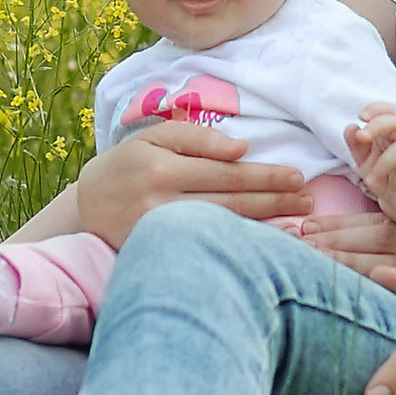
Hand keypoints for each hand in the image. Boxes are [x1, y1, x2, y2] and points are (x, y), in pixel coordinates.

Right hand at [72, 123, 309, 247]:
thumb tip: (242, 150)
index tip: (297, 177)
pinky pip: (207, 251)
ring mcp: (159, 236)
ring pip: (223, 230)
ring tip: (300, 221)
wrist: (86, 206)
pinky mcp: (157, 257)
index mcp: (161, 168)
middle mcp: (160, 204)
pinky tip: (267, 248)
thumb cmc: (128, 164)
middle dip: (275, 201)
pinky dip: (241, 248)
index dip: (265, 177)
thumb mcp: (154, 137)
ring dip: (266, 226)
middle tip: (309, 199)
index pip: (226, 174)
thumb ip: (197, 139)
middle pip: (231, 204)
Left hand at [345, 108, 395, 226]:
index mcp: (388, 134)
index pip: (387, 111)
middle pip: (395, 122)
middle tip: (362, 137)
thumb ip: (356, 146)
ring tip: (370, 181)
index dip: (376, 109)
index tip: (361, 117)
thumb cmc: (384, 177)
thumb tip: (351, 127)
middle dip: (377, 125)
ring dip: (382, 165)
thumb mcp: (364, 163)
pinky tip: (394, 186)